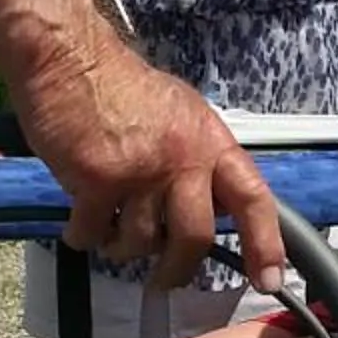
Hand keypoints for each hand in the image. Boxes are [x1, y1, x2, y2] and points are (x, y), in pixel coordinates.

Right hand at [21, 31, 281, 292]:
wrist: (69, 57)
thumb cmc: (120, 84)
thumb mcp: (181, 113)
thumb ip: (200, 158)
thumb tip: (214, 204)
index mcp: (211, 141)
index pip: (253, 199)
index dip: (265, 244)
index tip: (267, 279)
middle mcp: (183, 159)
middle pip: (194, 239)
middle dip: (177, 270)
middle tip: (163, 280)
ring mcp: (141, 172)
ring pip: (139, 243)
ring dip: (121, 248)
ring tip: (110, 232)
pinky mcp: (98, 182)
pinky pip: (94, 234)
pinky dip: (84, 236)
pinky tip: (80, 223)